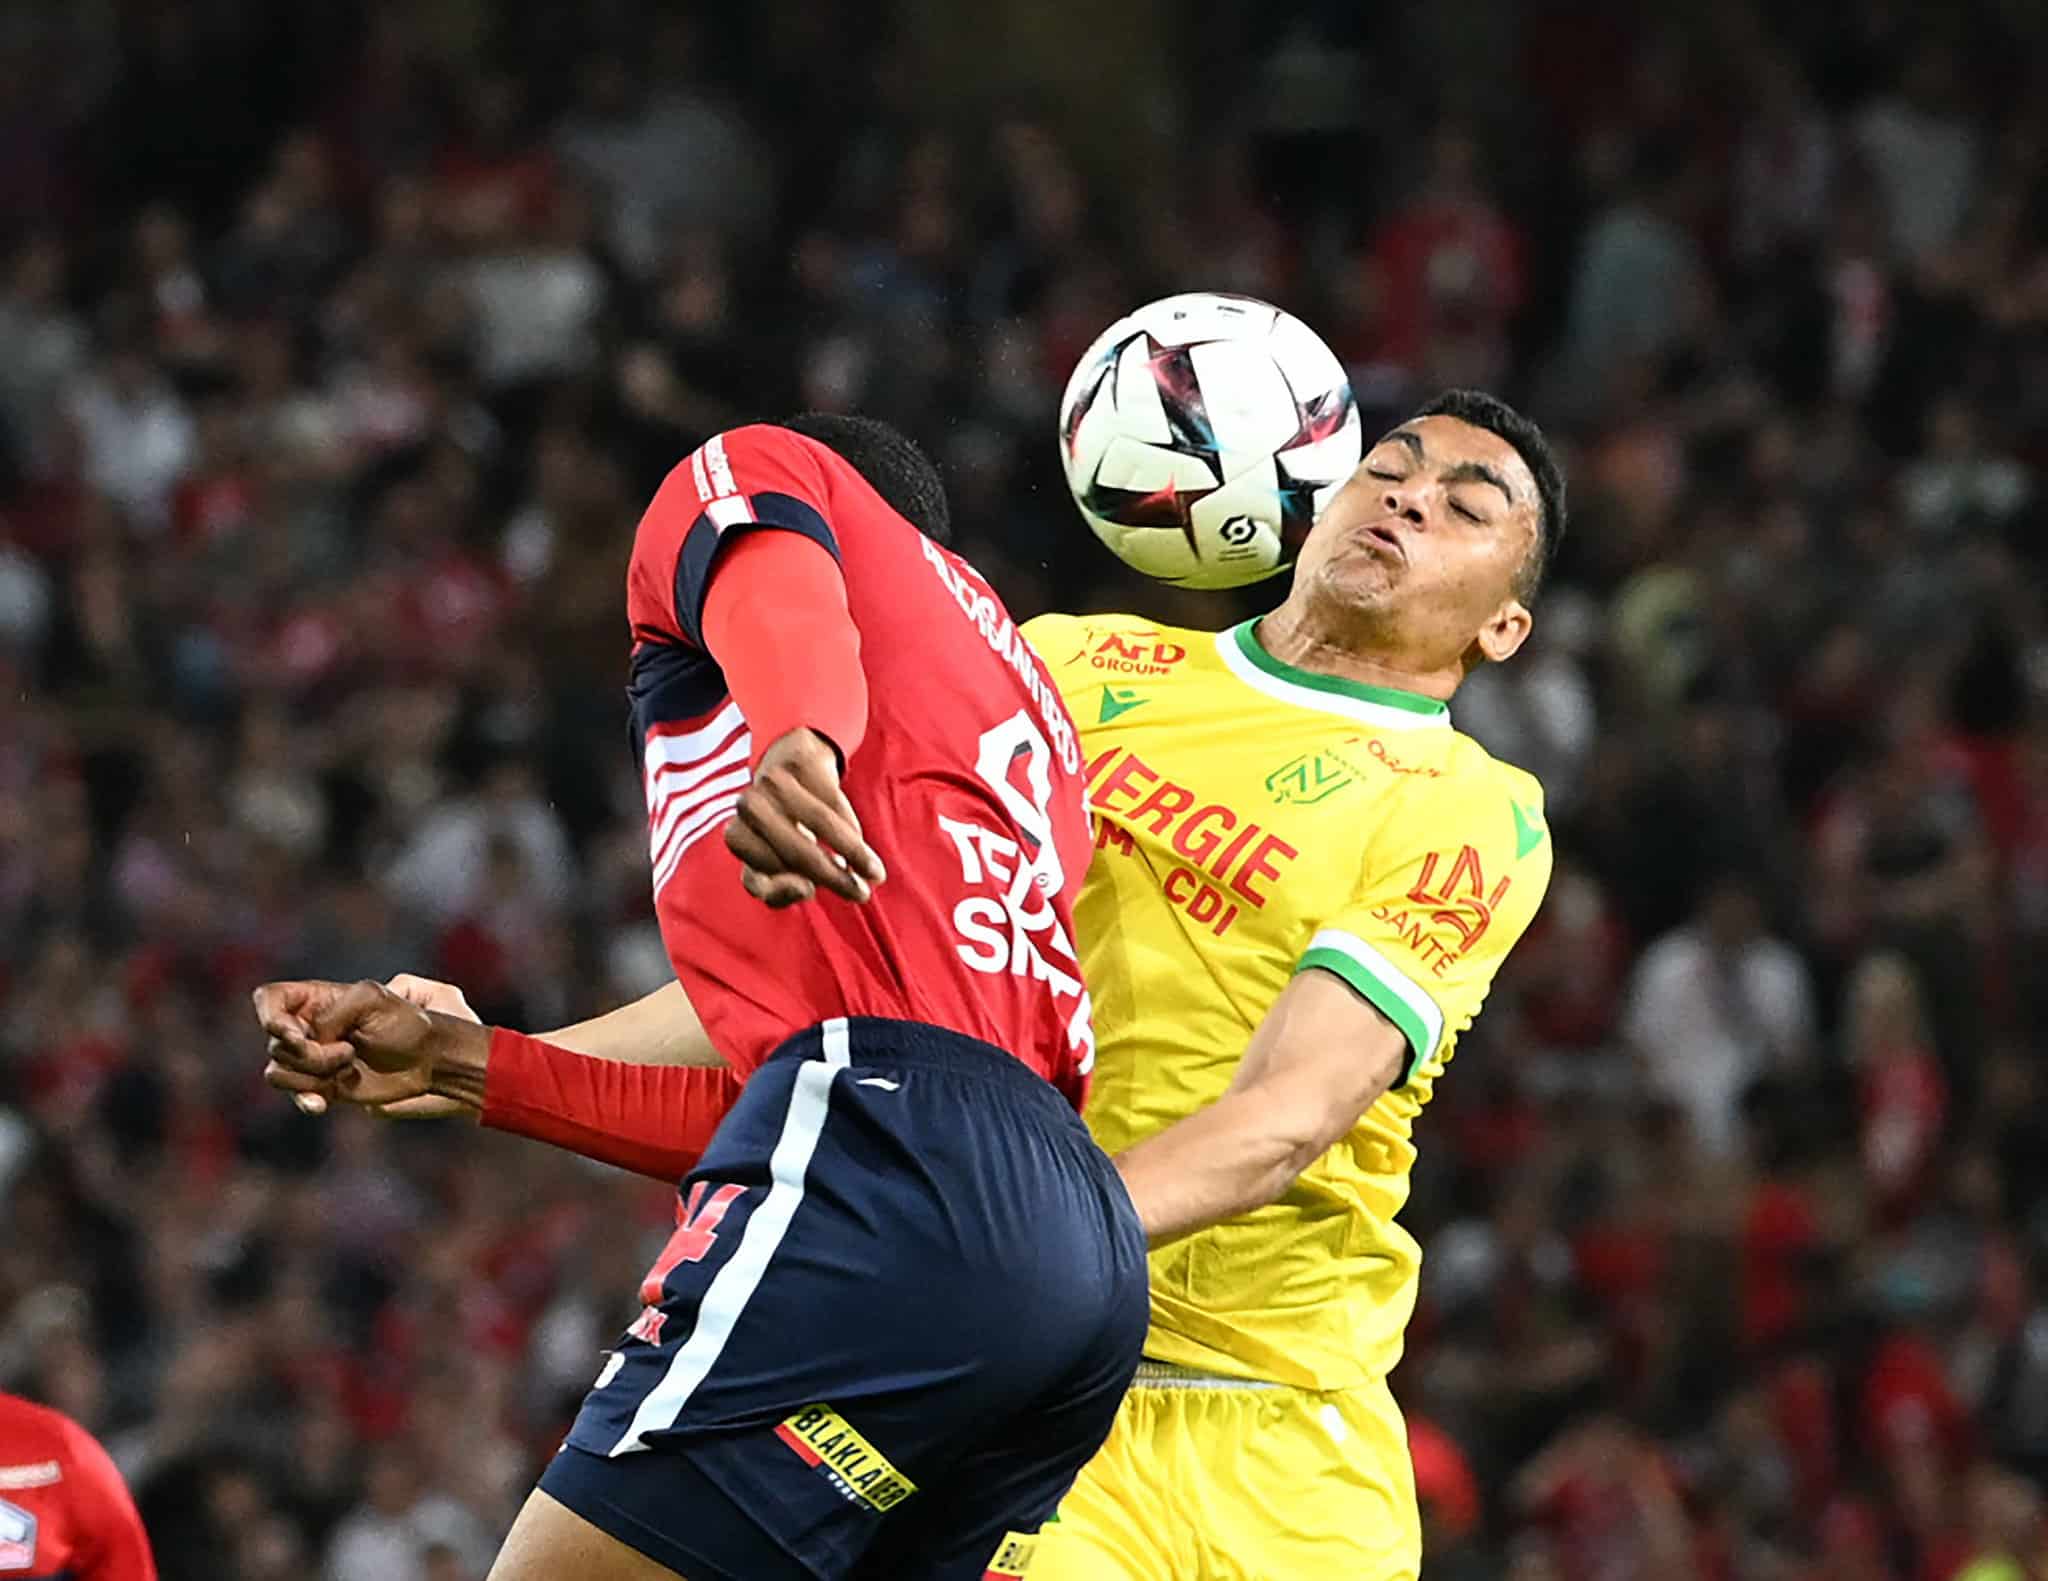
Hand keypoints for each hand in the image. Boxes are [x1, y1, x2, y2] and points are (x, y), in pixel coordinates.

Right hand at [266, 974, 477, 1118]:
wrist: (429, 1059)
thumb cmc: (407, 1022)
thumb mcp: (371, 999)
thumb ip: (330, 1014)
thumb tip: (308, 1042)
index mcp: (318, 999)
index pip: (269, 999)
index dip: (270, 1016)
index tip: (294, 1033)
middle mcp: (309, 1028)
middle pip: (275, 1043)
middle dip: (309, 1052)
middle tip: (349, 1050)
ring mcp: (314, 1058)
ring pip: (278, 1071)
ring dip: (313, 1072)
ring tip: (350, 1064)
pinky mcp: (323, 1085)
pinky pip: (296, 1093)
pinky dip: (305, 1097)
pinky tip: (322, 1102)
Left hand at [723, 728, 885, 907]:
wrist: (795, 762)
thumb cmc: (787, 827)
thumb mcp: (778, 863)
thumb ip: (781, 890)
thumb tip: (806, 888)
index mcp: (738, 837)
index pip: (756, 876)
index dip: (783, 889)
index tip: (811, 891)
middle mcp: (749, 808)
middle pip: (795, 850)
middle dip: (831, 875)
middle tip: (862, 893)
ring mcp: (774, 782)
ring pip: (820, 821)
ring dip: (851, 851)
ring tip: (874, 873)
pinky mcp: (800, 762)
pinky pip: (834, 801)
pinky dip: (852, 829)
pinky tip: (862, 849)